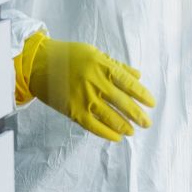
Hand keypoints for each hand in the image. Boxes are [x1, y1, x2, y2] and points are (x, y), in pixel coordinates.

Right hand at [16, 32, 155, 141]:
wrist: (38, 63)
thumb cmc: (69, 56)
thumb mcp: (95, 53)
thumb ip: (117, 66)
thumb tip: (138, 75)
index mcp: (103, 67)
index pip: (129, 83)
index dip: (142, 95)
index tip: (152, 104)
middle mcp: (95, 83)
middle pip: (122, 102)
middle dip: (137, 115)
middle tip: (147, 123)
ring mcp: (83, 98)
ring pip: (110, 116)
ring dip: (124, 126)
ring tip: (133, 131)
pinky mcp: (72, 111)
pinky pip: (93, 126)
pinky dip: (106, 133)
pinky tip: (116, 137)